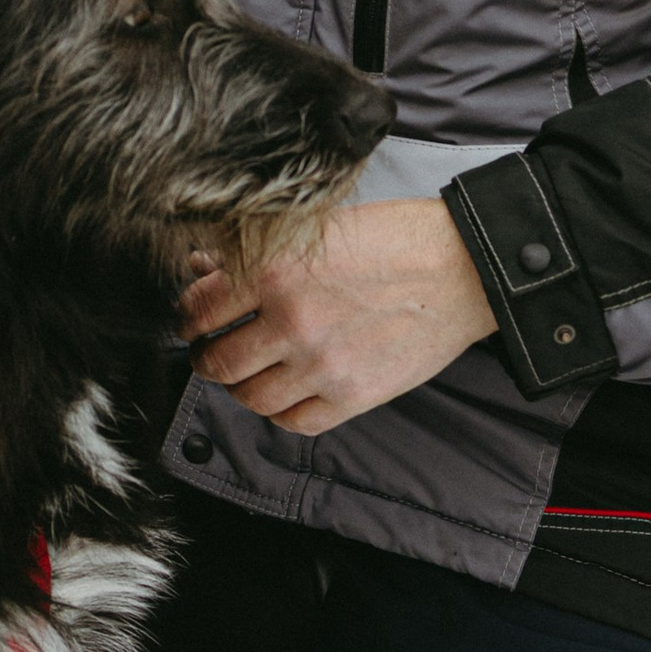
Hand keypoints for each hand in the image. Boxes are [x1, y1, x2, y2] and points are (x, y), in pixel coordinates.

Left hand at [182, 198, 495, 436]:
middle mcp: (292, 321)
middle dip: (206, 356)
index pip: (199, 310)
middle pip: (216, 362)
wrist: (462, 268)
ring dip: (240, 387)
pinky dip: (280, 412)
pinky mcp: (352, 397)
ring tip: (249, 372)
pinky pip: (293, 423)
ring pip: (249, 398)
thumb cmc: (395, 239)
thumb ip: (257, 254)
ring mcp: (322, 364)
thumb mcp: (319, 228)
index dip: (188, 317)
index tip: (194, 320)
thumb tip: (204, 271)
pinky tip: (286, 392)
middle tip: (212, 350)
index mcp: (277, 270)